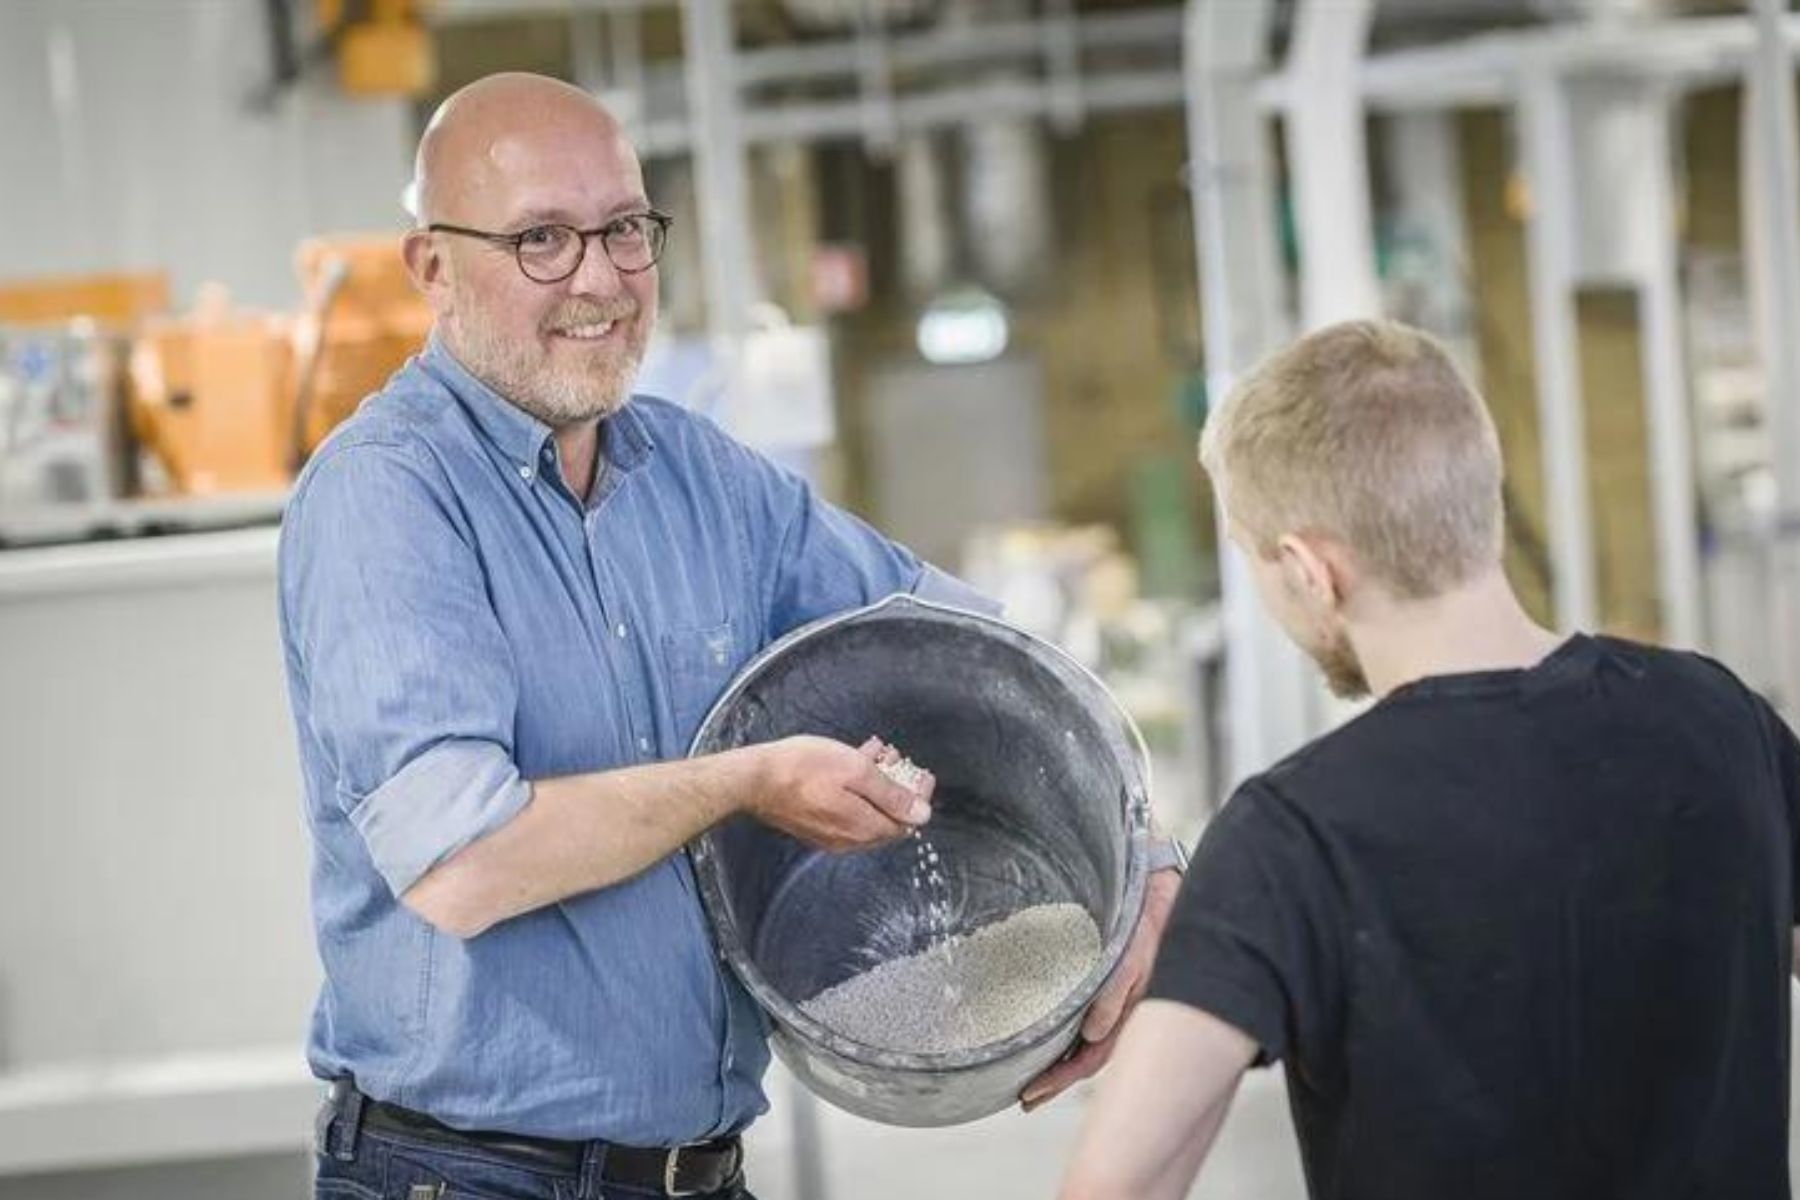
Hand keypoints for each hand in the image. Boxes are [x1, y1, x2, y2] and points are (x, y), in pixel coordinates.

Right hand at [744, 735, 933, 852]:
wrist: (755, 780)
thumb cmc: (803, 769)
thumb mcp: (856, 771)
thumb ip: (891, 795)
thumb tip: (922, 815)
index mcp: (865, 828)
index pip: (907, 822)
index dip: (919, 796)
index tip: (921, 773)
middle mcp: (850, 840)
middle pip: (888, 819)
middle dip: (898, 788)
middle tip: (897, 760)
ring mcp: (830, 836)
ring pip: (867, 813)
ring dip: (876, 786)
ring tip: (875, 755)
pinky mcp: (815, 827)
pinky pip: (847, 812)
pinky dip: (857, 791)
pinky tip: (850, 765)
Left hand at [1019, 863, 1180, 1112]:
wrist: (1164, 895)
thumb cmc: (1152, 926)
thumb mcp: (1134, 959)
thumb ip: (1115, 995)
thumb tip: (1091, 1034)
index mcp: (1129, 1016)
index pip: (1090, 1061)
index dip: (1060, 1080)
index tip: (1031, 1093)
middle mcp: (1122, 1015)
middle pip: (1086, 1059)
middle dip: (1057, 1081)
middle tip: (1026, 1097)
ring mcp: (1116, 1003)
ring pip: (1087, 1044)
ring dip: (1062, 1061)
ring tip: (1036, 1076)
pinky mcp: (1110, 986)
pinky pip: (1087, 1019)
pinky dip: (1069, 1034)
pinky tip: (1055, 1035)